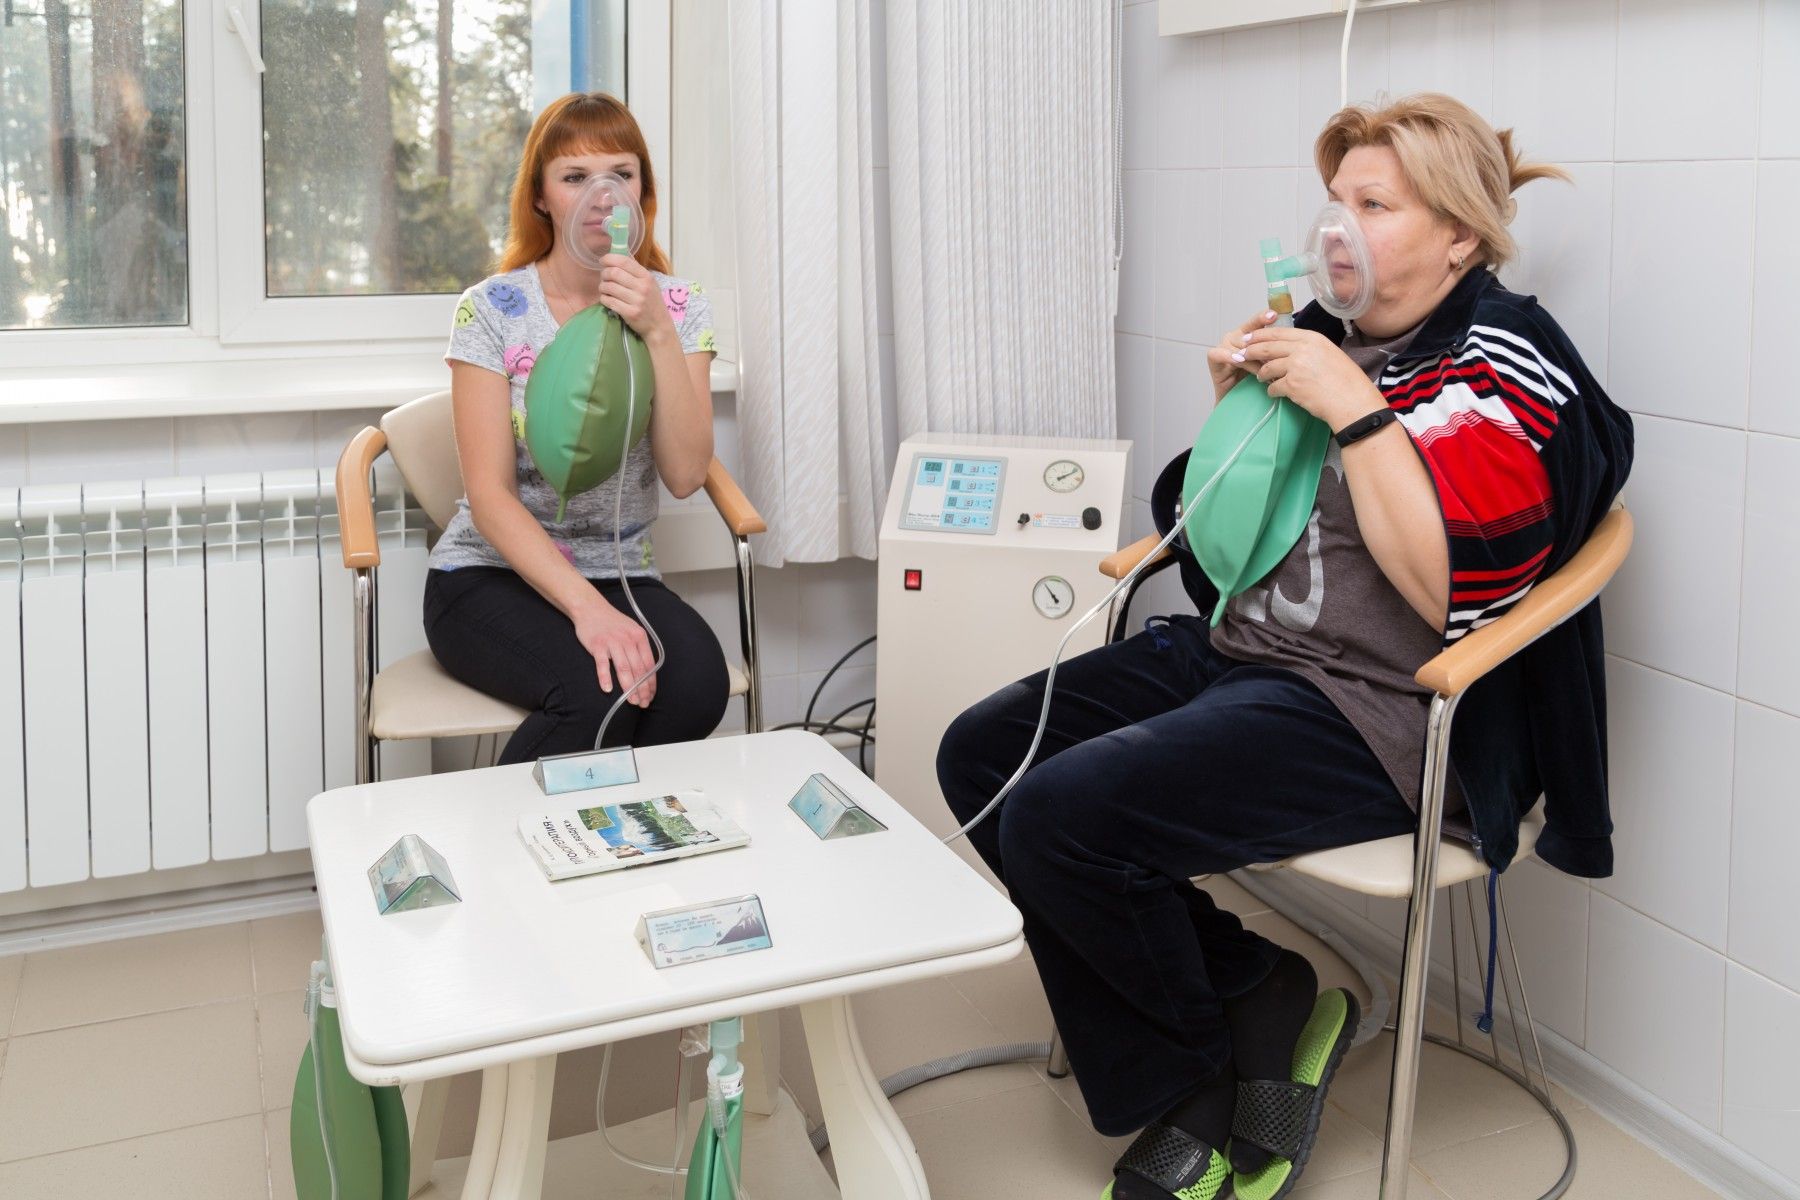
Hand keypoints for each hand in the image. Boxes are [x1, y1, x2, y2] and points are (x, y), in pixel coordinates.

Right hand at [572, 595, 657, 707]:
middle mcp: (628, 639)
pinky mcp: (597, 645)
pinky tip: (607, 690)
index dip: (651, 682)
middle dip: (642, 689)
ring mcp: (612, 642)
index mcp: (640, 637)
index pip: (649, 664)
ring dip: (629, 687)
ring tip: (631, 701)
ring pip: (624, 669)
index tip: (651, 695)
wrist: (590, 608)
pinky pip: (602, 664)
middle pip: (638, 669)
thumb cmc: (612, 622)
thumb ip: (638, 648)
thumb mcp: (631, 631)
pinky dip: (605, 677)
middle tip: (643, 703)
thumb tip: (646, 672)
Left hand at [598, 253, 674, 343]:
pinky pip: (608, 301)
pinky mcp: (629, 313)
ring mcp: (636, 301)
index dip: (609, 258)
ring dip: (602, 287)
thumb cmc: (652, 303)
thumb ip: (635, 270)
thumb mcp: (649, 283)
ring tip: (605, 289)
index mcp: (646, 277)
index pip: (624, 261)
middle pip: (613, 273)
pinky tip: (608, 299)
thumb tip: (620, 252)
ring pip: (608, 287)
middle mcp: (642, 287)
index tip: (603, 261)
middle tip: (604, 278)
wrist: (659, 326)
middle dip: (604, 274)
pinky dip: (604, 299)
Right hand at [1205, 310, 1283, 402]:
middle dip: (1262, 349)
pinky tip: (1238, 360)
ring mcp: (1223, 346)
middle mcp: (1235, 337)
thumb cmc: (1253, 381)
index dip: (1264, 318)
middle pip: (1248, 337)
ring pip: (1238, 347)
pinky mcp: (1213, 357)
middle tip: (1275, 361)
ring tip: (1262, 372)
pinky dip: (1229, 357)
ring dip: (1251, 359)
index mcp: (1248, 334)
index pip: (1256, 322)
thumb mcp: (1267, 363)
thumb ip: (1273, 351)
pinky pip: (1219, 353)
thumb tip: (1290, 345)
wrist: (1239, 401)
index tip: (1274, 315)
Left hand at [1232, 326, 1386, 431]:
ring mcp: (1296, 366)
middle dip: (1251, 351)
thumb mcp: (1329, 354)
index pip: (1279, 332)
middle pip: (1268, 347)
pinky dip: (1272, 390)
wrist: (1351, 401)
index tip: (1249, 337)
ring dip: (1262, 373)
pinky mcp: (1292, 385)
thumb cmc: (1346, 380)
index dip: (1261, 335)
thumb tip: (1290, 350)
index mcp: (1312, 338)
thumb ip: (1309, 349)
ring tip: (1261, 377)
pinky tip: (1274, 393)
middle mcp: (1303, 348)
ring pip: (1268, 367)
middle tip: (1241, 354)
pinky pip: (1273, 386)